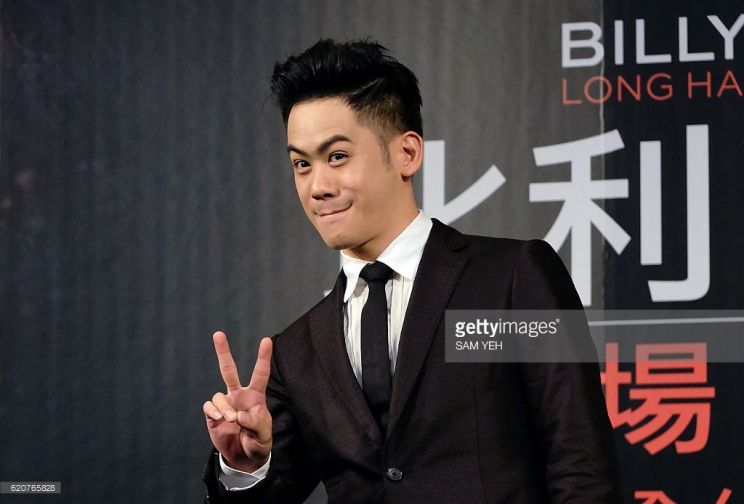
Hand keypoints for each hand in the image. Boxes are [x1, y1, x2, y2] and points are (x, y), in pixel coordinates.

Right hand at [203, 331, 272, 472]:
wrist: (244, 457)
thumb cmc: (258, 442)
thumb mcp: (263, 434)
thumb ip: (254, 423)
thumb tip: (237, 414)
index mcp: (255, 396)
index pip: (260, 373)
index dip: (263, 357)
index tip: (267, 340)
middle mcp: (238, 395)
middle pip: (228, 369)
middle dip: (223, 351)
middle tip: (218, 333)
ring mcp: (225, 404)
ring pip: (219, 395)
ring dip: (224, 407)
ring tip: (231, 420)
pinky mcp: (212, 415)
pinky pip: (209, 406)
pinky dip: (213, 412)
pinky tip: (218, 420)